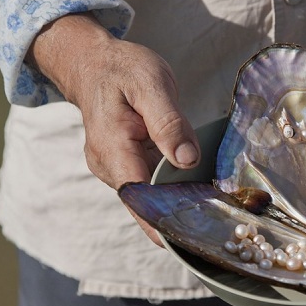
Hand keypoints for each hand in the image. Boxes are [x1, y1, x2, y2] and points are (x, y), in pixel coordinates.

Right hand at [27, 13, 199, 244]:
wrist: (93, 64)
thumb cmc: (122, 70)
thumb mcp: (150, 84)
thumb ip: (168, 122)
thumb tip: (187, 160)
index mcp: (112, 146)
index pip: (137, 195)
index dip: (160, 221)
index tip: (183, 241)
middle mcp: (107, 164)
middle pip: (142, 202)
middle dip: (173, 217)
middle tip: (212, 228)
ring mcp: (113, 167)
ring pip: (145, 196)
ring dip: (172, 206)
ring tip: (209, 215)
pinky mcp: (122, 165)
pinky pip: (145, 185)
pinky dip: (167, 192)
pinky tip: (194, 195)